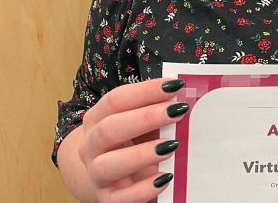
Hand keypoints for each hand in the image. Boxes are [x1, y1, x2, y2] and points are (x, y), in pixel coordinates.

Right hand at [76, 78, 188, 202]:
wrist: (112, 178)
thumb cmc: (132, 142)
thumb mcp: (141, 123)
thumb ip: (157, 110)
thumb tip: (187, 100)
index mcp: (97, 119)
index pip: (114, 100)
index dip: (144, 91)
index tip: (174, 86)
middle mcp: (91, 146)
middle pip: (108, 129)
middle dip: (145, 118)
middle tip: (178, 111)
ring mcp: (96, 174)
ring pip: (107, 165)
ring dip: (141, 154)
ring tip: (171, 145)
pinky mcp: (108, 199)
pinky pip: (120, 199)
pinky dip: (142, 190)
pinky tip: (164, 178)